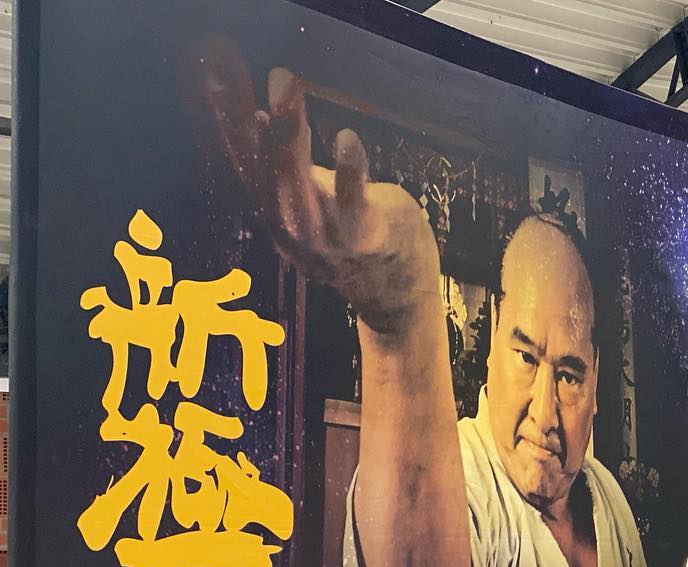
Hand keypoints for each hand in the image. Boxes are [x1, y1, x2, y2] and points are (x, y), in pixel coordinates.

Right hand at [194, 36, 441, 340]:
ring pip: (299, 180)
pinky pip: (353, 200)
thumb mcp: (310, 200)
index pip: (242, 161)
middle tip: (244, 72)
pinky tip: (346, 137)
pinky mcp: (365, 234)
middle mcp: (290, 228)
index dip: (226, 120)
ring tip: (283, 86)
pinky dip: (348, 169)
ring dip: (288, 131)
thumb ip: (285, 165)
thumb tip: (253, 116)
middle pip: (262, 168)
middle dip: (248, 118)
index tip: (211, 74)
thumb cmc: (353, 235)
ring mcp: (326, 235)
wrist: (396, 295)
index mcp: (274, 214)